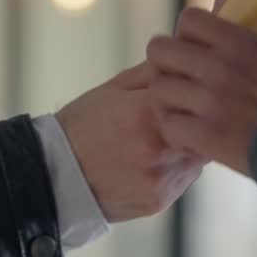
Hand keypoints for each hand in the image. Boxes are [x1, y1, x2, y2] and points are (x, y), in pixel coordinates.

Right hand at [56, 63, 202, 222]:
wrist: (54, 176)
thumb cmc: (82, 127)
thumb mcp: (113, 89)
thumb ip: (154, 73)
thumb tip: (186, 56)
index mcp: (147, 111)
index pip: (197, 96)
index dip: (196, 95)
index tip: (192, 93)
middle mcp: (158, 147)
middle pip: (202, 129)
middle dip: (195, 122)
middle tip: (180, 119)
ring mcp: (161, 178)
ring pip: (196, 157)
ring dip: (186, 148)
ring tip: (156, 144)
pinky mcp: (160, 200)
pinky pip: (183, 179)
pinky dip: (175, 170)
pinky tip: (149, 164)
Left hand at [146, 8, 256, 175]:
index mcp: (240, 43)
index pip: (188, 20)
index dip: (186, 35)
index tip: (194, 51)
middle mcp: (217, 66)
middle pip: (160, 50)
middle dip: (165, 64)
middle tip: (179, 81)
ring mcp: (207, 101)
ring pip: (158, 88)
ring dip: (166, 100)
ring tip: (182, 111)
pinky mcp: (203, 135)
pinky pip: (166, 125)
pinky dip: (173, 131)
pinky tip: (189, 135)